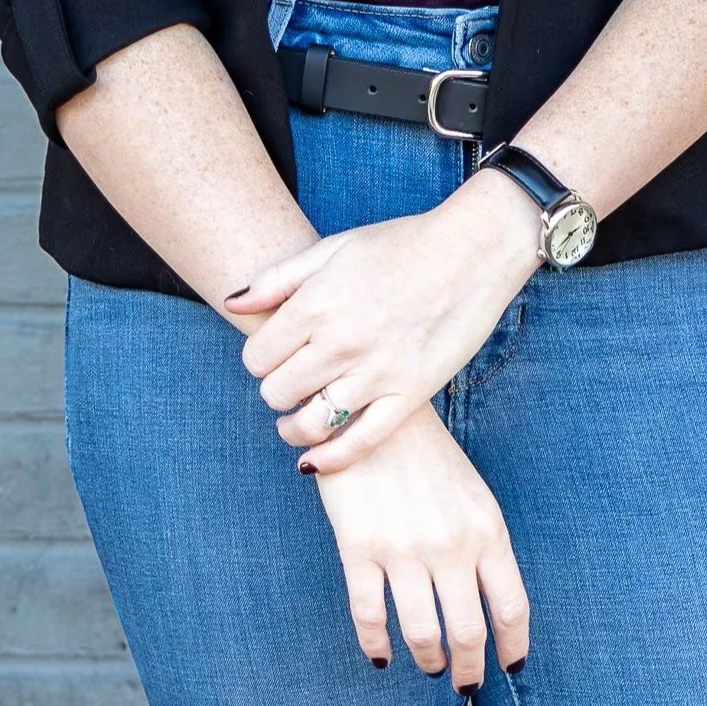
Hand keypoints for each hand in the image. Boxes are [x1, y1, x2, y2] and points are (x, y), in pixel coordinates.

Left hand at [231, 169, 542, 472]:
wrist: (474, 249)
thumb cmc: (402, 243)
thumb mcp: (332, 247)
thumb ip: (278, 279)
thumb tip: (232, 303)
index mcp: (315, 304)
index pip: (256, 358)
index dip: (259, 361)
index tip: (273, 357)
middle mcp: (340, 342)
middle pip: (277, 393)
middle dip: (276, 391)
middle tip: (290, 383)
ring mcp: (376, 372)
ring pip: (310, 424)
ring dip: (294, 428)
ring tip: (296, 422)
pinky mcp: (410, 393)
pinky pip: (361, 441)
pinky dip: (331, 459)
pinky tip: (314, 462)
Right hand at [312, 405, 529, 687]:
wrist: (372, 414)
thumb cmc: (428, 459)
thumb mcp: (473, 497)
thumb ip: (484, 546)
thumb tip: (490, 605)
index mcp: (487, 530)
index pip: (511, 607)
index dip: (513, 646)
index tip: (510, 667)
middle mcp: (450, 545)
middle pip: (468, 631)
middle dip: (470, 667)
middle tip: (466, 683)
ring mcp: (404, 549)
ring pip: (422, 632)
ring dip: (428, 660)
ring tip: (429, 667)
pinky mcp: (360, 547)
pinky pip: (369, 614)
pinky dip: (376, 644)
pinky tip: (381, 656)